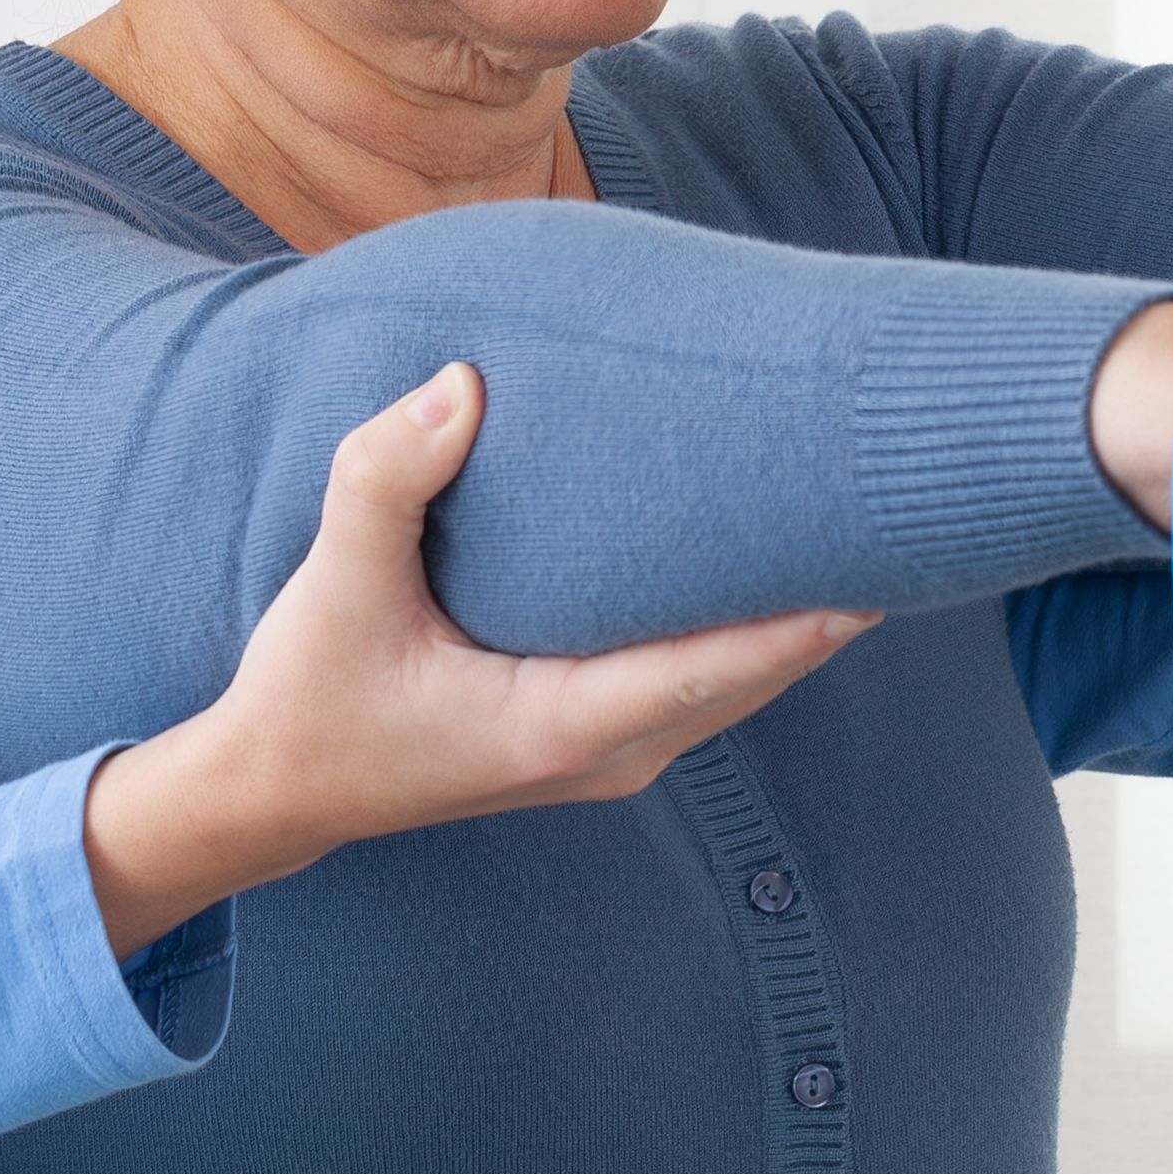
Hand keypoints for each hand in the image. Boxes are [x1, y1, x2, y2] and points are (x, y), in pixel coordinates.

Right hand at [79, 364, 874, 951]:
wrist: (277, 789)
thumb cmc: (309, 693)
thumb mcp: (332, 586)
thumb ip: (388, 479)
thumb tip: (461, 384)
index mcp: (560, 726)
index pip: (713, 666)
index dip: (800, 618)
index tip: (877, 563)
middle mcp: (607, 753)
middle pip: (755, 675)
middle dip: (825, 601)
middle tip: (895, 504)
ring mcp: (610, 756)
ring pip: (741, 683)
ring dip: (799, 614)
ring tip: (863, 522)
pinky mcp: (599, 740)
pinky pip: (708, 682)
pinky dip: (752, 629)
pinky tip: (781, 565)